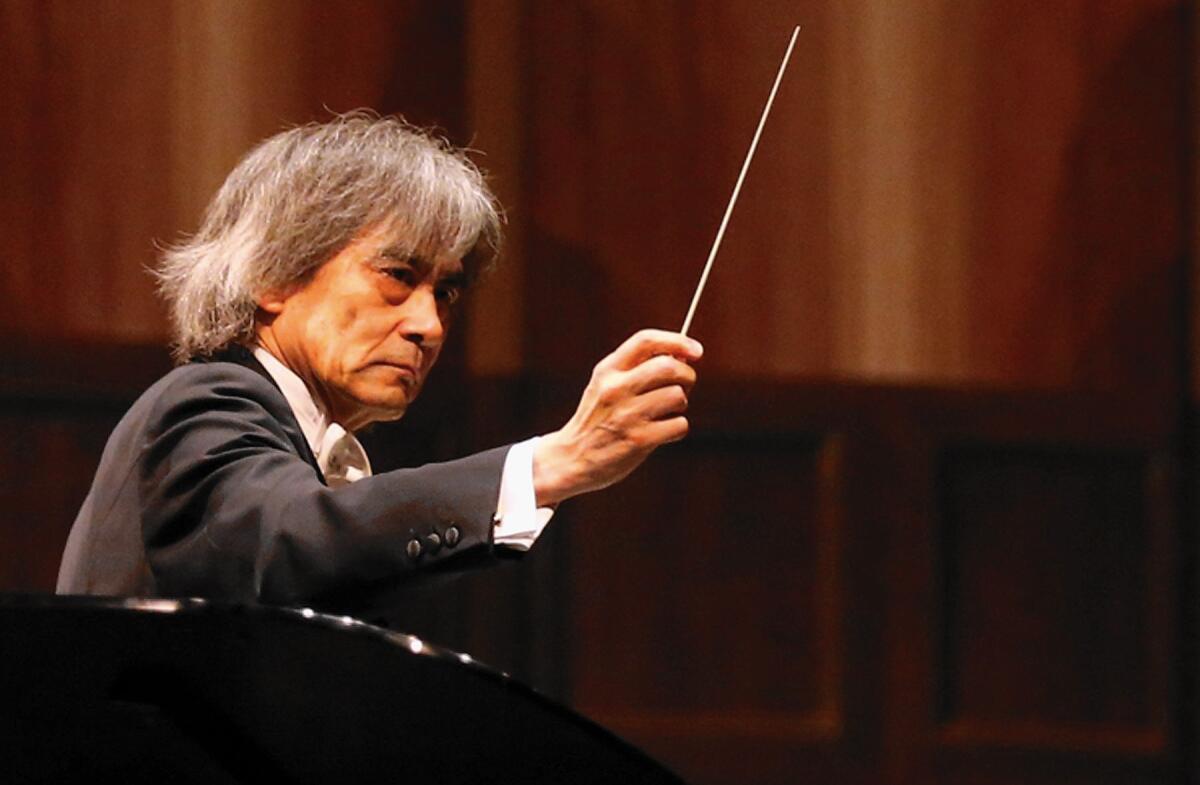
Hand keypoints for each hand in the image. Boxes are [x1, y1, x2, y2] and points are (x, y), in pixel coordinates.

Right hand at [533, 329, 702, 505]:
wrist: (571, 459)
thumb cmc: (596, 419)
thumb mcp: (604, 385)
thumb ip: (636, 368)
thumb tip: (682, 356)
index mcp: (607, 371)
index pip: (646, 340)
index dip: (677, 341)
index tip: (696, 350)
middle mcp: (616, 389)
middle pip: (669, 366)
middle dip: (687, 375)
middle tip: (684, 386)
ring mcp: (627, 415)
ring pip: (678, 395)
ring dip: (681, 405)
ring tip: (666, 413)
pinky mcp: (638, 440)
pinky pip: (679, 425)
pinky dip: (677, 429)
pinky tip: (663, 433)